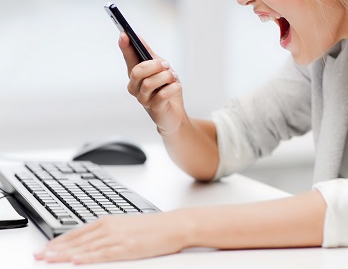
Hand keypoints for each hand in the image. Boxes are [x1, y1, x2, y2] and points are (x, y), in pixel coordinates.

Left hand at [34, 211, 187, 263]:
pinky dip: (88, 258)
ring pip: (85, 247)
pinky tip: (76, 260)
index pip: (78, 232)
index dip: (59, 241)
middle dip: (56, 249)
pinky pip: (103, 254)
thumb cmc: (154, 227)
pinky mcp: (126, 248)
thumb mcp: (127, 226)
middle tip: (38, 255)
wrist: (175, 224)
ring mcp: (117, 238)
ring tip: (48, 259)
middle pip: (77, 240)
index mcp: (109, 221)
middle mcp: (110, 227)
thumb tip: (93, 241)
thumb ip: (109, 232)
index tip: (45, 247)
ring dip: (65, 254)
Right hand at [119, 33, 186, 136]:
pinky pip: (162, 94)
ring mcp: (143, 99)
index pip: (128, 58)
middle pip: (137, 71)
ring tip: (172, 78)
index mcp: (136, 75)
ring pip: (149, 83)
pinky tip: (175, 87)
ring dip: (165, 77)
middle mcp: (136, 87)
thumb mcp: (160, 68)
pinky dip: (172, 88)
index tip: (124, 34)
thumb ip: (149, 55)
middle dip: (154, 65)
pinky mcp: (154, 109)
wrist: (174, 114)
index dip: (125, 46)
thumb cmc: (166, 89)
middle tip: (166, 65)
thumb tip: (137, 37)